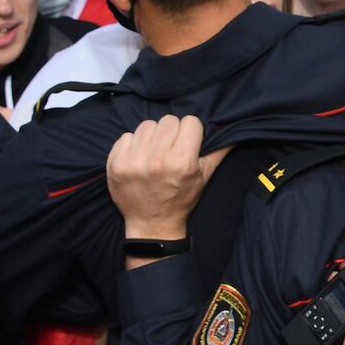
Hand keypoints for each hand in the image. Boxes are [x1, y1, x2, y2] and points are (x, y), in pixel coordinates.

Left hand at [106, 115, 229, 239]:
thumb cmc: (180, 199)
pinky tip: (139, 158)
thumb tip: (229, 126)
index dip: (191, 132)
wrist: (152, 224)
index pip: (190, 122)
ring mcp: (133, 161)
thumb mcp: (205, 177)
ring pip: (147, 125)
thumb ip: (220, 150)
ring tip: (154, 153)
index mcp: (182, 162)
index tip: (188, 144)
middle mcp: (157, 160)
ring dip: (152, 136)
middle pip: (168, 120)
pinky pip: (126, 135)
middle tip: (171, 149)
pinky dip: (133, 144)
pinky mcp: (116, 163)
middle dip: (172, 132)